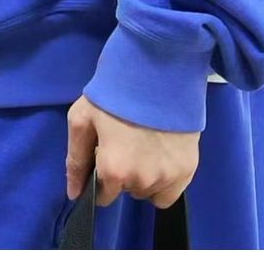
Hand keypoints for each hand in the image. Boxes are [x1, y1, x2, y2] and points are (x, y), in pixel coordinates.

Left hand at [66, 94, 199, 210]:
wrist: (158, 67)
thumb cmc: (115, 89)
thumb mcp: (83, 117)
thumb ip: (76, 159)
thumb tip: (74, 193)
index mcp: (114, 170)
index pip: (103, 196)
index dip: (102, 175)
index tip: (107, 154)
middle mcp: (142, 180)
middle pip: (127, 191)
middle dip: (123, 173)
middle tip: (126, 141)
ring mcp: (168, 176)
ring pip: (149, 191)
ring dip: (144, 176)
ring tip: (145, 143)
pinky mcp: (188, 168)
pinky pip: (171, 193)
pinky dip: (164, 180)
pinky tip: (161, 154)